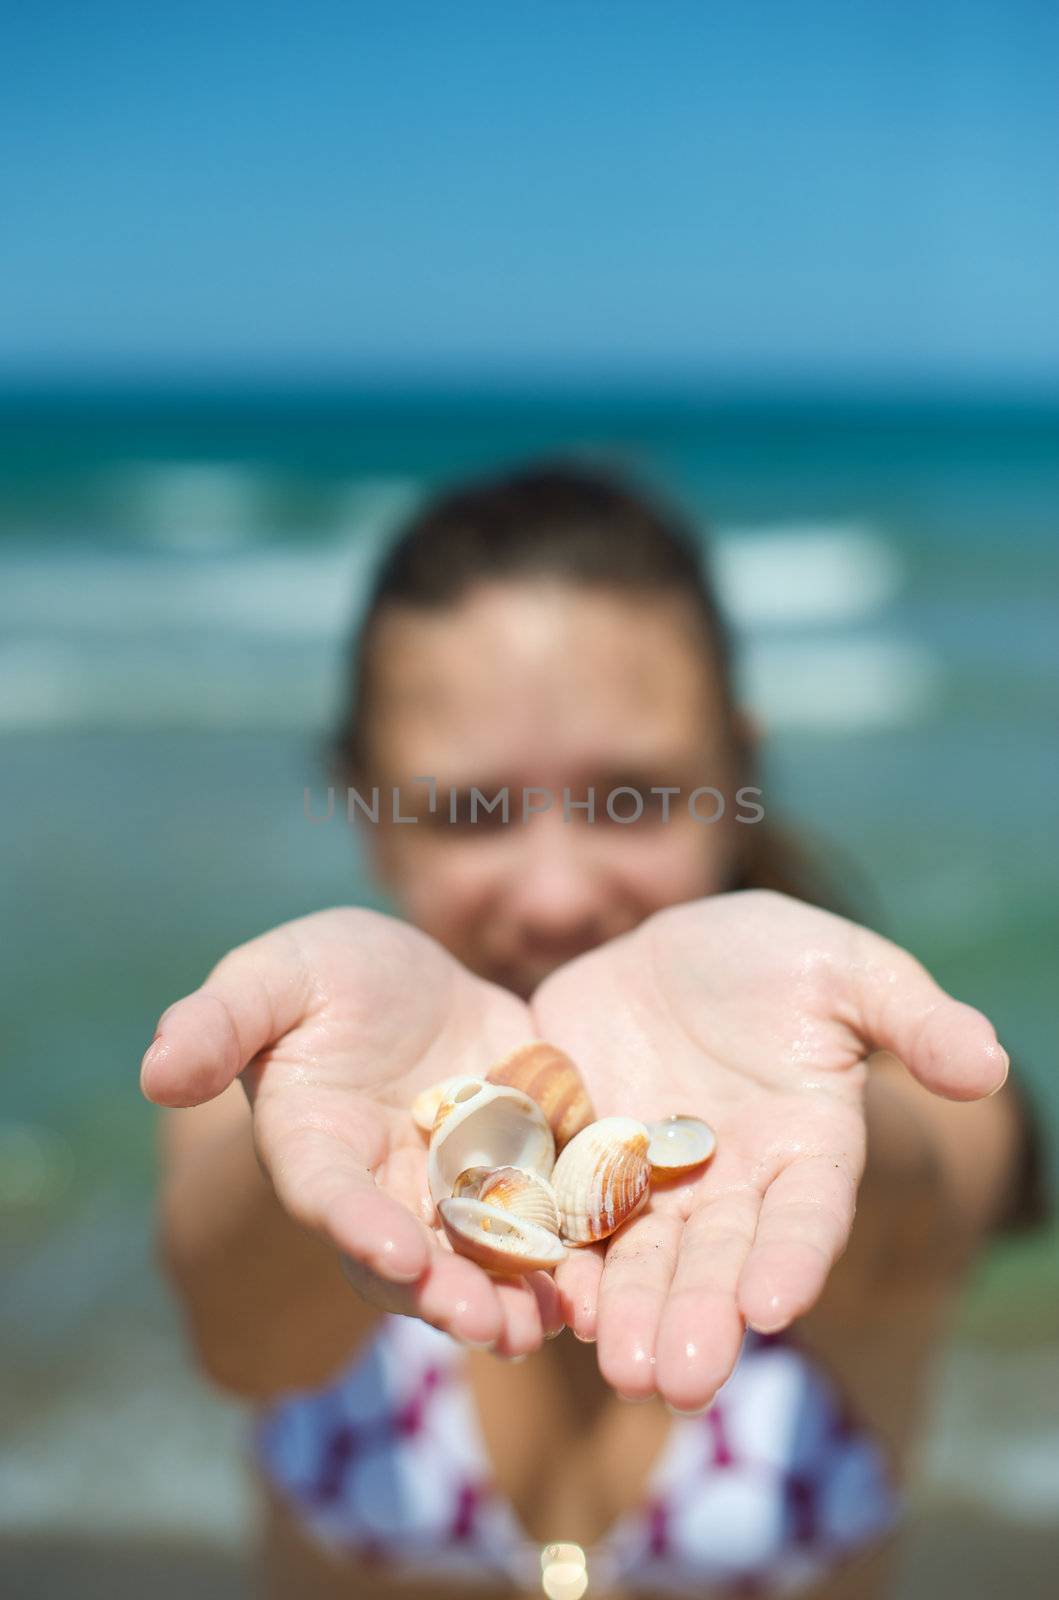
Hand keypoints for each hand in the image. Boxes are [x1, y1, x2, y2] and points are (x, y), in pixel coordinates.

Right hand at [140, 908, 562, 1355]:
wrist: (405, 985)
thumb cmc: (321, 978)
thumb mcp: (272, 976)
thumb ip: (218, 1022)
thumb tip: (156, 1071)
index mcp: (317, 1147)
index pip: (330, 1197)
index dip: (358, 1226)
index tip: (395, 1251)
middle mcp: (386, 1190)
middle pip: (414, 1260)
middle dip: (449, 1295)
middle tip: (491, 1326)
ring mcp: (458, 1190)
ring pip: (486, 1262)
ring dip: (518, 1297)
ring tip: (558, 1321)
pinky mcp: (526, 1172)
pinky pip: (552, 1224)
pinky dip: (578, 1253)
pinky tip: (613, 1275)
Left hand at [531, 889, 1008, 1411]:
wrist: (666, 949)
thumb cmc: (773, 956)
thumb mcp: (845, 967)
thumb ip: (912, 1016)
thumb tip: (989, 1064)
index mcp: (804, 1148)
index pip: (806, 1215)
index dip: (793, 1258)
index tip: (775, 1305)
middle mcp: (727, 1184)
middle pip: (717, 1260)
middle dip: (700, 1318)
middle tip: (680, 1383)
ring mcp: (647, 1181)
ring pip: (639, 1257)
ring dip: (627, 1313)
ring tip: (615, 1369)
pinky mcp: (574, 1163)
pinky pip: (563, 1217)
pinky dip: (558, 1257)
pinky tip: (547, 1297)